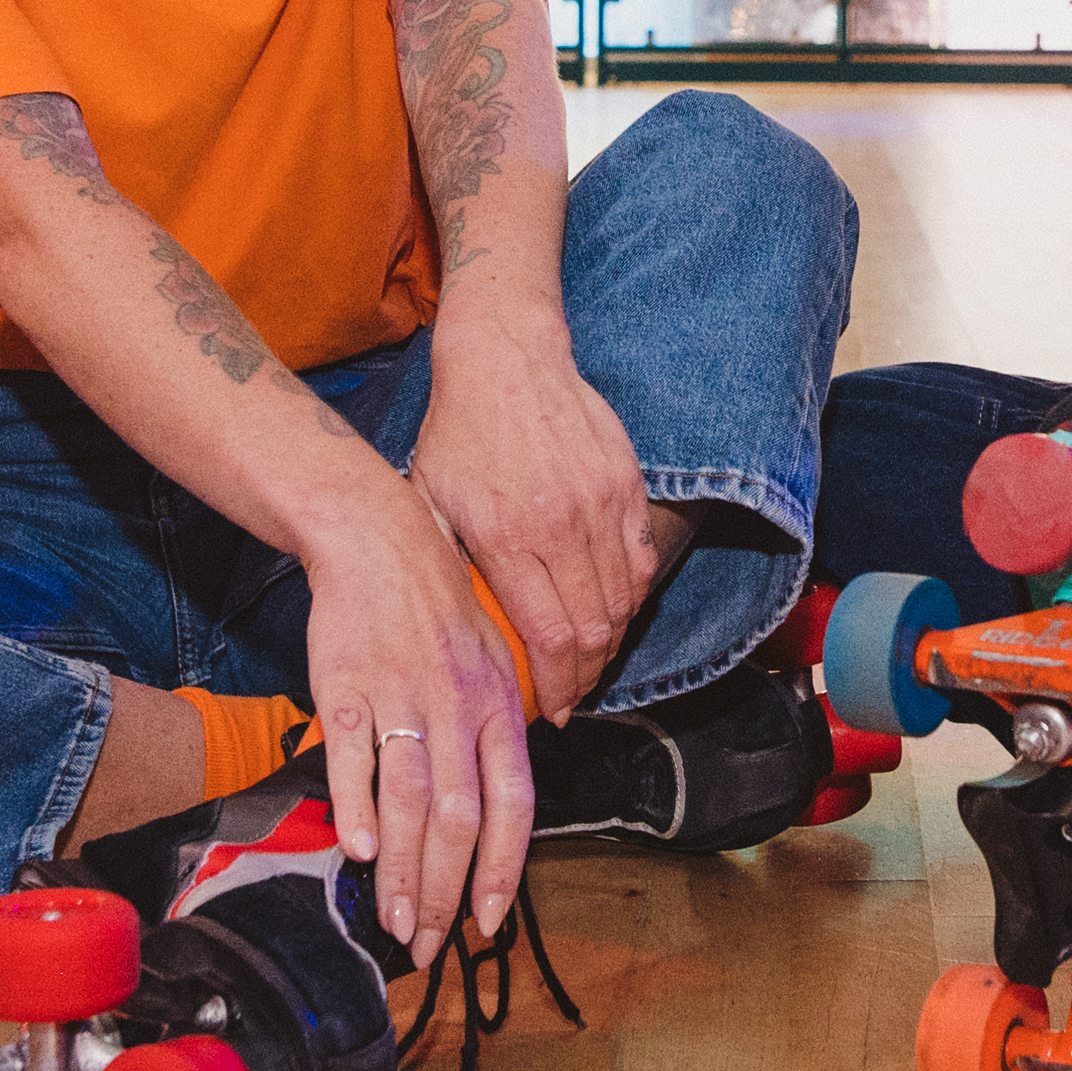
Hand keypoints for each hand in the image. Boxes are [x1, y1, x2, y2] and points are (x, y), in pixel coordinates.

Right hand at [296, 482, 535, 948]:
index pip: (512, 806)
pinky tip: (359, 851)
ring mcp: (402, 699)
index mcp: (498, 708)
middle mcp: (457, 709)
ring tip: (394, 923)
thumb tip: (507, 801)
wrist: (376, 538)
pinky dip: (356, 806)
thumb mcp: (493, 660)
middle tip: (429, 945)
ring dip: (404, 872)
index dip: (501, 870)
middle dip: (446, 894)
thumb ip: (501, 731)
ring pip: (411, 801)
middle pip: (460, 819)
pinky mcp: (346, 689)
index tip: (488, 922)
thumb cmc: (436, 606)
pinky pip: (353, 758)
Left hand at [410, 312, 657, 708]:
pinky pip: (641, 560)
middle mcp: (562, 525)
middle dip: (587, 676)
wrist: (506, 359)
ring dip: (611, 641)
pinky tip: (612, 611)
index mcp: (508, 537)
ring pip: (625, 600)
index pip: (550, 636)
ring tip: (591, 662)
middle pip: (595, 629)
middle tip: (574, 696)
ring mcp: (602, 503)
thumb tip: (459, 633)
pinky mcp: (627, 483)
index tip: (552, 711)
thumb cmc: (458, 433)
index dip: (557, 686)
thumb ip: (450, 567)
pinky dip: (631, 596)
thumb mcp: (431, 502)